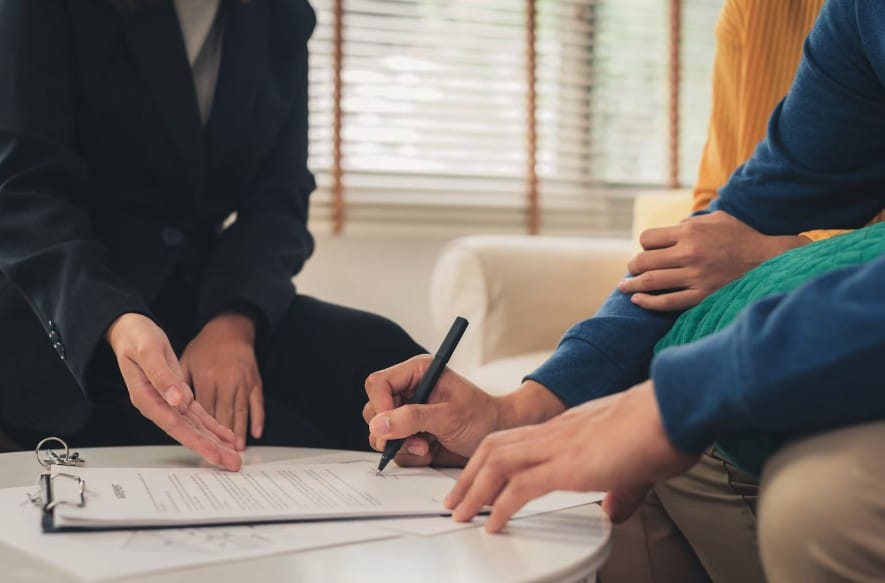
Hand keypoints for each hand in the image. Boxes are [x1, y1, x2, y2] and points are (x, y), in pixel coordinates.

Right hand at [106, 313, 240, 470]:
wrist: (130, 330)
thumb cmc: (136, 338)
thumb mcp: (148, 352)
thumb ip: (161, 377)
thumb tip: (177, 400)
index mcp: (147, 398)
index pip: (175, 426)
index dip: (197, 441)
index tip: (214, 453)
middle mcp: (158, 406)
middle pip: (187, 433)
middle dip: (211, 449)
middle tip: (232, 463)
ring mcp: (168, 403)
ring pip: (195, 427)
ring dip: (215, 442)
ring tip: (233, 456)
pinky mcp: (178, 395)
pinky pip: (197, 415)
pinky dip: (212, 426)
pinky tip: (225, 436)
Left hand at [180, 312, 262, 450]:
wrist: (230, 328)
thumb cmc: (205, 346)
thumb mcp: (186, 361)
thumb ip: (177, 382)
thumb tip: (177, 404)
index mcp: (207, 377)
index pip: (203, 411)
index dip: (202, 430)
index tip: (202, 446)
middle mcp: (227, 381)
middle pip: (223, 415)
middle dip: (221, 439)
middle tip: (223, 456)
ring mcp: (243, 382)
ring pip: (240, 412)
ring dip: (239, 433)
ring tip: (236, 450)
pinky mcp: (254, 382)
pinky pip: (257, 403)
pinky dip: (257, 419)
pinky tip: (254, 433)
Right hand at [364, 356, 564, 467]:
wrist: (498, 436)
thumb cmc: (482, 417)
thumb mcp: (449, 416)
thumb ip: (412, 419)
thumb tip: (378, 425)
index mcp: (417, 373)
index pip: (378, 384)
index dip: (380, 406)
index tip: (390, 427)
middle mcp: (408, 391)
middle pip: (374, 410)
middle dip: (392, 432)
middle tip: (419, 442)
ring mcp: (407, 413)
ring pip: (380, 433)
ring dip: (402, 446)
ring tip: (428, 447)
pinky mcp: (409, 433)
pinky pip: (394, 448)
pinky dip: (410, 455)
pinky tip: (431, 450)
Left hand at [444, 381, 697, 532]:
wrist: (676, 406)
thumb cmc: (665, 426)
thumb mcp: (637, 464)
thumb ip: (621, 487)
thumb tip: (615, 509)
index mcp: (569, 428)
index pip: (517, 439)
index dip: (492, 460)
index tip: (479, 480)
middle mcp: (557, 432)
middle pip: (495, 447)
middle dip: (469, 474)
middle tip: (455, 498)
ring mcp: (559, 446)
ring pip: (497, 462)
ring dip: (474, 489)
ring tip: (461, 513)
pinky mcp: (568, 465)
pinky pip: (520, 488)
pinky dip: (500, 507)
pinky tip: (493, 525)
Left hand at [619, 211, 808, 310]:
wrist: (770, 259)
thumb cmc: (742, 236)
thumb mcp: (717, 219)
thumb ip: (690, 222)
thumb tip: (671, 229)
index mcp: (690, 231)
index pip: (647, 239)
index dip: (644, 245)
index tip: (646, 251)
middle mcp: (688, 253)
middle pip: (643, 260)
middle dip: (633, 266)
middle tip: (631, 270)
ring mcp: (694, 276)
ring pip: (650, 281)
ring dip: (632, 285)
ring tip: (624, 286)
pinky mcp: (701, 295)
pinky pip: (666, 302)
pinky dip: (647, 302)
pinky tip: (637, 301)